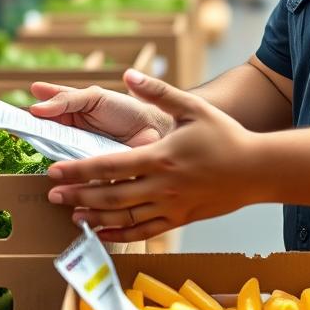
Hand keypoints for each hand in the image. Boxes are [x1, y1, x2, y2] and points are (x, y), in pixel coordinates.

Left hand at [45, 70, 267, 241]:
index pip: (109, 166)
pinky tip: (104, 232)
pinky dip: (120, 234)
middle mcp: (162, 186)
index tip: (56, 172)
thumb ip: (158, 92)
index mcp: (161, 157)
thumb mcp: (193, 107)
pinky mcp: (180, 219)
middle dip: (78, 196)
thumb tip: (128, 74)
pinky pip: (144, 231)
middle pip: (110, 196)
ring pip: (124, 219)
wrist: (257, 169)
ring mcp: (171, 207)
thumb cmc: (225, 136)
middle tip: (53, 195)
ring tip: (73, 214)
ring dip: (95, 218)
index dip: (79, 170)